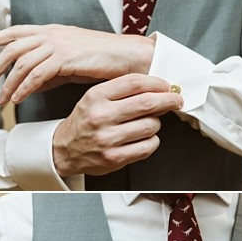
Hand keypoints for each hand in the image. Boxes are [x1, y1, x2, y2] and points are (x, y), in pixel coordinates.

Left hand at [0, 24, 154, 104]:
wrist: (130, 57)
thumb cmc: (108, 61)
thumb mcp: (75, 63)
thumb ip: (53, 70)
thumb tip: (35, 82)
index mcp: (54, 32)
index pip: (17, 32)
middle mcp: (52, 34)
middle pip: (13, 48)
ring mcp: (58, 44)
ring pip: (22, 63)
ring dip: (8, 82)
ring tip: (2, 99)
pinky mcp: (65, 58)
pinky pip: (37, 74)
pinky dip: (25, 87)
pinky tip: (19, 98)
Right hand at [51, 73, 182, 177]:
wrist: (64, 149)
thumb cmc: (85, 121)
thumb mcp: (95, 98)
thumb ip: (122, 91)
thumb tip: (157, 87)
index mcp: (96, 96)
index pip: (134, 83)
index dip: (157, 83)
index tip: (167, 86)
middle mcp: (101, 116)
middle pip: (147, 104)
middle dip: (168, 100)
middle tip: (177, 100)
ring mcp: (107, 139)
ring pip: (151, 125)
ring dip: (156, 123)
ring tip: (148, 123)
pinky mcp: (114, 158)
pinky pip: (148, 146)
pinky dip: (152, 141)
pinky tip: (145, 138)